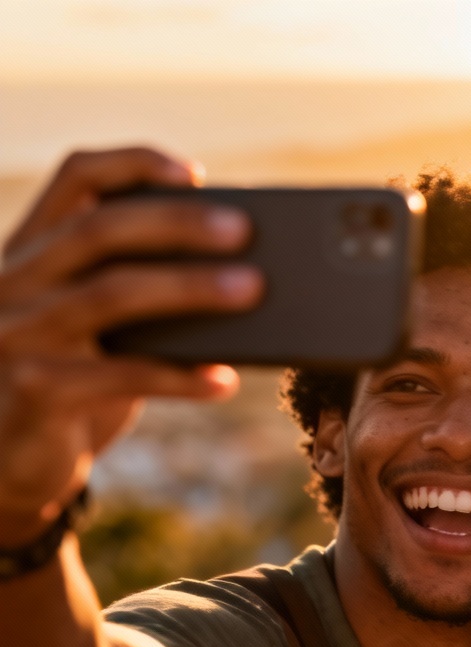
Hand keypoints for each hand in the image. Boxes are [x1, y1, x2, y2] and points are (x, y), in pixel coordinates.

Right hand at [0, 147, 262, 540]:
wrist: (12, 464)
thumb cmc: (75, 386)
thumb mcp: (97, 331)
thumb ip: (137, 298)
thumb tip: (239, 280)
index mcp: (33, 251)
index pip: (76, 179)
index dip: (135, 164)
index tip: (196, 173)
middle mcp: (13, 281)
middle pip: (99, 230)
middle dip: (177, 223)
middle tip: (245, 231)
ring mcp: (15, 333)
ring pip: (110, 294)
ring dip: (189, 288)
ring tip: (252, 290)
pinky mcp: (32, 389)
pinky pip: (118, 375)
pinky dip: (179, 376)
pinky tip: (224, 380)